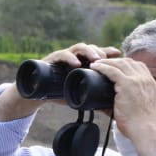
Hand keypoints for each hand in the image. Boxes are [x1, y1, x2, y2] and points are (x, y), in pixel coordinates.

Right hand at [0, 43, 119, 122]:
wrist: (36, 94)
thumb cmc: (58, 92)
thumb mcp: (77, 93)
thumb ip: (89, 96)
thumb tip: (107, 107)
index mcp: (82, 62)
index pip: (97, 54)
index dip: (108, 51)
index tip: (119, 53)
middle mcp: (73, 57)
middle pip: (90, 48)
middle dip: (100, 51)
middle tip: (109, 58)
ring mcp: (62, 56)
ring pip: (78, 48)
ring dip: (88, 51)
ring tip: (96, 59)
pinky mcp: (51, 60)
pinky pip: (61, 55)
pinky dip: (69, 58)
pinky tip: (76, 63)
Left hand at [87, 56, 155, 151]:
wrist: (144, 130)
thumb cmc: (139, 124)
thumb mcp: (138, 108)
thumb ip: (124, 102)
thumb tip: (102, 105)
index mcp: (151, 84)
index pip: (139, 66)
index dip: (126, 63)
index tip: (115, 65)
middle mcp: (146, 79)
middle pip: (129, 62)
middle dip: (115, 61)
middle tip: (102, 63)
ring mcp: (137, 80)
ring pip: (120, 64)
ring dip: (106, 62)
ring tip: (96, 64)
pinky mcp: (127, 84)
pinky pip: (112, 71)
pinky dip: (102, 67)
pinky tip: (95, 67)